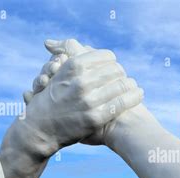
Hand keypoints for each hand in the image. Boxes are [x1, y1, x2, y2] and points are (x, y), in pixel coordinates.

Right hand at [22, 39, 143, 152]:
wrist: (41, 129)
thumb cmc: (49, 99)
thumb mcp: (55, 72)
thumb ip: (70, 56)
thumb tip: (75, 46)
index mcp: (73, 66)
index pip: (106, 56)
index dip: (112, 62)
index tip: (113, 67)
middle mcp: (82, 81)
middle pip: (116, 70)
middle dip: (122, 74)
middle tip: (124, 79)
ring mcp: (89, 100)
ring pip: (122, 84)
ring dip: (131, 84)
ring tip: (134, 86)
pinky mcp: (96, 117)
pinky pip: (122, 103)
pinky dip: (134, 96)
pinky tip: (138, 94)